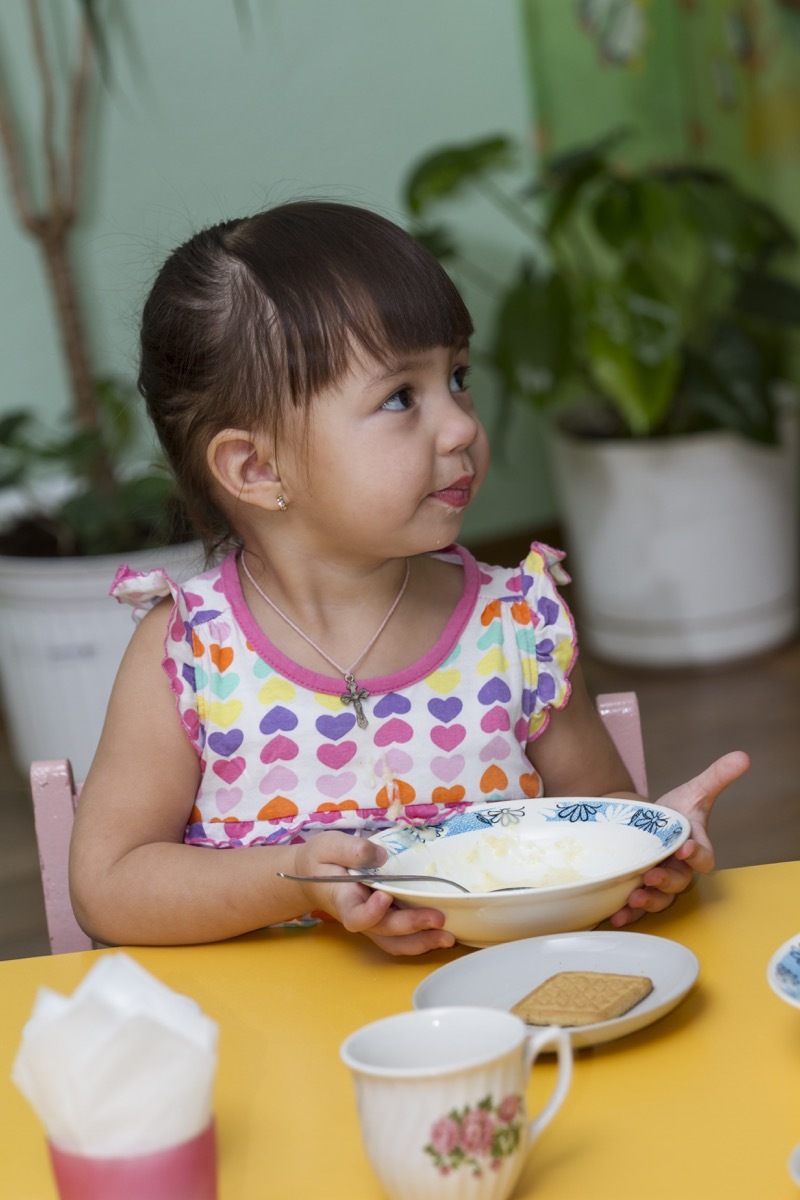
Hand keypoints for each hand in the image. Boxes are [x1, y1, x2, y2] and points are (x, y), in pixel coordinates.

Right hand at [293, 833, 454, 955]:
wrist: (311, 875)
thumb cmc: (320, 859)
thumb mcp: (329, 846)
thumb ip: (352, 849)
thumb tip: (381, 856)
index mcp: (342, 899)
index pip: (355, 916)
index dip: (371, 913)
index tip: (384, 896)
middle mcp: (359, 915)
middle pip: (384, 930)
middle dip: (412, 926)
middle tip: (438, 918)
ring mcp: (372, 922)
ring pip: (395, 942)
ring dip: (422, 942)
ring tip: (448, 938)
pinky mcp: (383, 920)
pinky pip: (401, 937)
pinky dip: (422, 939)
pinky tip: (442, 932)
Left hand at [608, 750, 749, 927]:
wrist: (646, 822)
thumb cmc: (674, 812)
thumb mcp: (693, 791)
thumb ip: (717, 776)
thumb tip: (742, 757)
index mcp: (694, 848)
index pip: (703, 858)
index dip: (696, 855)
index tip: (685, 847)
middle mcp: (679, 869)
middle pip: (679, 882)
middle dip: (666, 881)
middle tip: (651, 876)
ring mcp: (659, 882)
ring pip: (660, 899)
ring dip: (648, 902)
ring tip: (633, 898)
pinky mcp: (640, 890)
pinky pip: (638, 909)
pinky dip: (628, 914)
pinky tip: (615, 916)